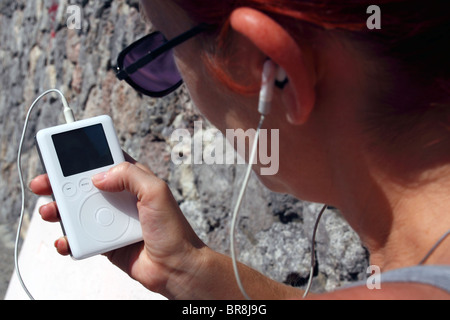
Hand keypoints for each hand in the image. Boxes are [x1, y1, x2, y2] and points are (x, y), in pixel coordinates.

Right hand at [29, 160, 205, 297]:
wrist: (174, 266)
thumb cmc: (172, 229)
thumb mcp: (156, 191)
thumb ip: (129, 175)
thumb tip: (98, 177)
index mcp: (133, 180)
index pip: (104, 161)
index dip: (84, 155)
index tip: (63, 153)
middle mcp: (119, 197)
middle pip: (82, 184)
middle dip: (59, 182)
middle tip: (42, 183)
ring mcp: (110, 220)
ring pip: (77, 210)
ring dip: (58, 209)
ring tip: (49, 211)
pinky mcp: (104, 241)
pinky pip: (80, 237)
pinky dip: (68, 238)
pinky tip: (65, 240)